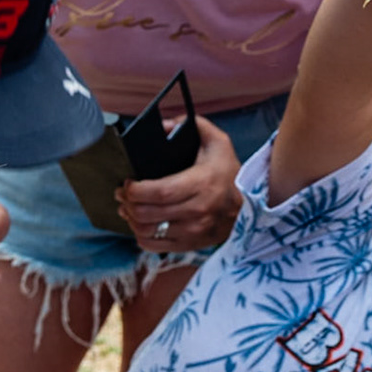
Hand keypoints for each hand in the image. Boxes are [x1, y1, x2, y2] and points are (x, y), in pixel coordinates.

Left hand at [118, 117, 240, 252]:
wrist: (249, 206)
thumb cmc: (227, 173)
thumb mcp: (218, 143)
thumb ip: (193, 126)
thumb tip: (164, 126)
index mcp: (202, 184)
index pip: (159, 192)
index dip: (135, 190)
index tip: (127, 183)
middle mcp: (197, 211)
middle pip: (147, 213)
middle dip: (127, 202)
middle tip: (122, 194)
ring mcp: (193, 231)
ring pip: (146, 231)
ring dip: (130, 219)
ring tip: (127, 207)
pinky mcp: (189, 245)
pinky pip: (153, 245)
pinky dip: (140, 235)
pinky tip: (140, 223)